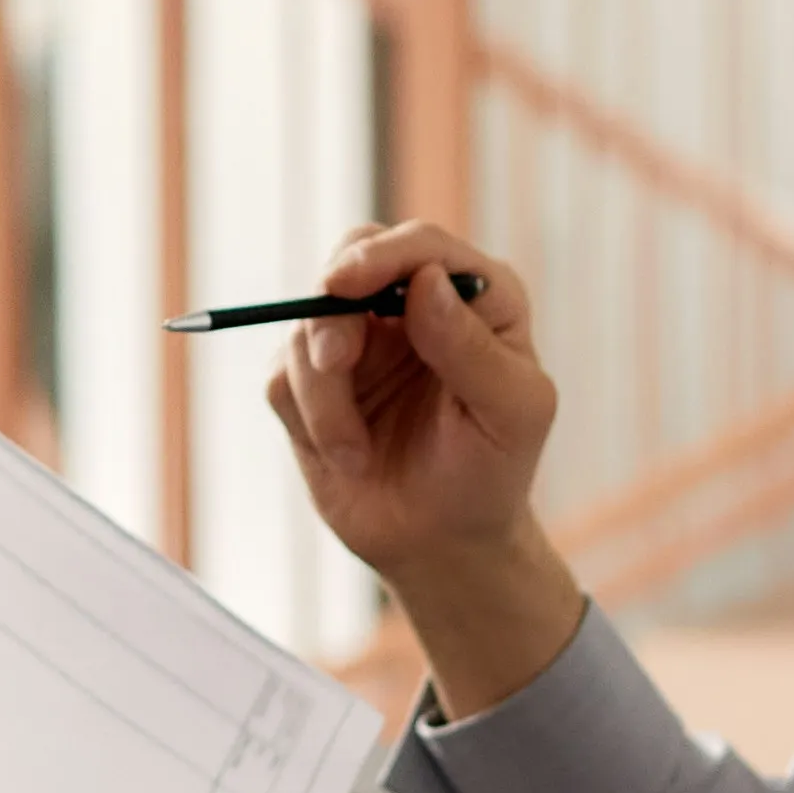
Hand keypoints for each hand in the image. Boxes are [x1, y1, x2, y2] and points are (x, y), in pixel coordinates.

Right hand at [265, 223, 585, 715]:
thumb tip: (425, 283)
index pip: (421, 248)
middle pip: (351, 256)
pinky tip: (347, 456)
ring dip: (326, 396)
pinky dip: (310, 418)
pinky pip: (283, 377)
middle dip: (333, 305)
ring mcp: (358, 340)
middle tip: (334, 358)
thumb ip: (471, 347)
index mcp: (475, 299)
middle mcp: (411, 306)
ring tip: (356, 453)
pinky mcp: (311, 383)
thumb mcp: (510, 413)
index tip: (345, 284)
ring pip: (307, 327)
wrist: (443, 544)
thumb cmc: (490, 473)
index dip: (382, 256)